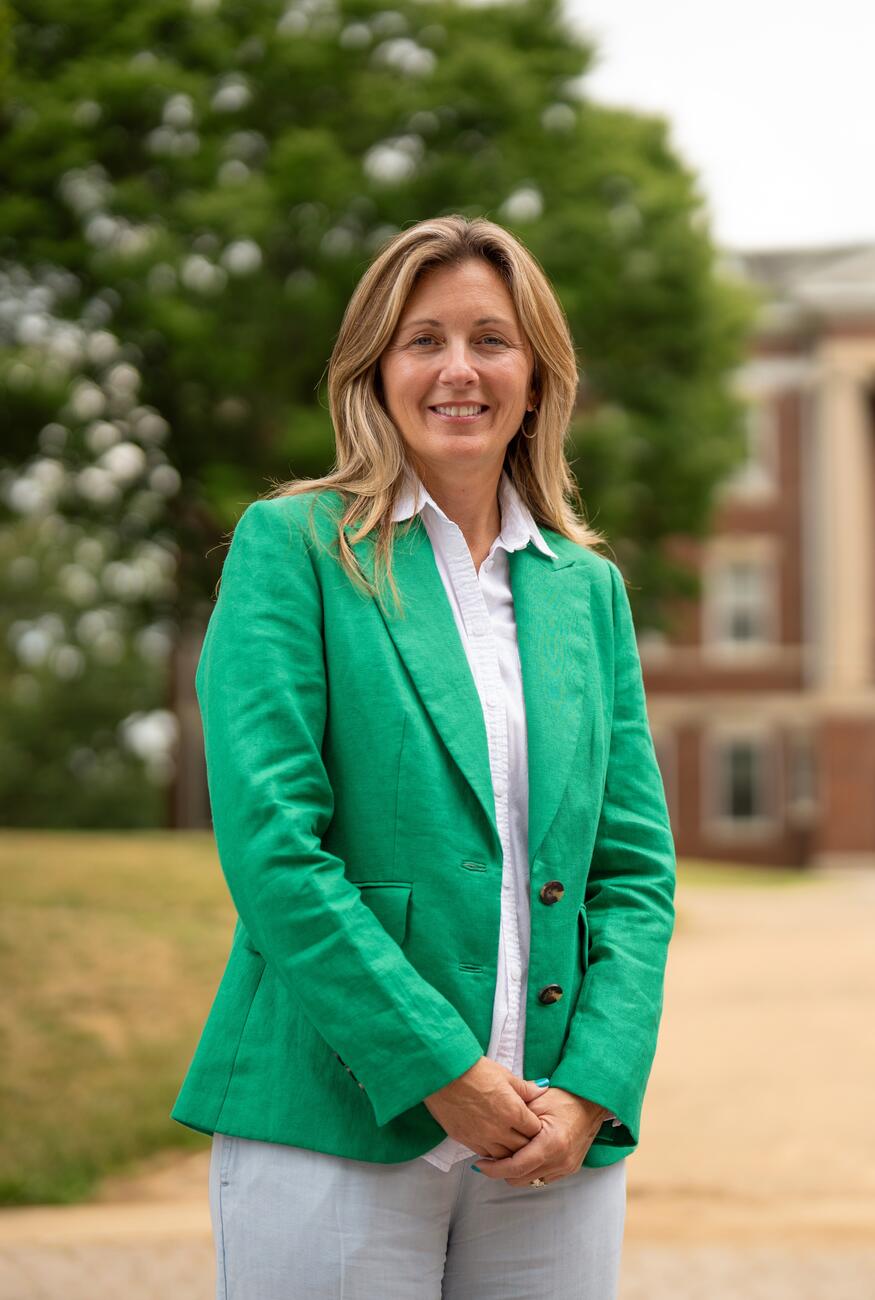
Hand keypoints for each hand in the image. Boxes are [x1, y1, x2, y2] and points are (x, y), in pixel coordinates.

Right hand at [423, 1057, 549, 1158]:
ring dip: (509, 1150)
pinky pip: (485, 1154)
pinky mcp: (466, 1140)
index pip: (535, 1130)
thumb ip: (525, 1087)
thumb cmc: (474, 1070)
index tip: (534, 1124)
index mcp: (514, 1111)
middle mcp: (500, 1129)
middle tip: (524, 1136)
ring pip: (504, 1156)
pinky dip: (491, 1152)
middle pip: (522, 1147)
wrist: (445, 1073)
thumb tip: (542, 1088)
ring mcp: (482, 1137)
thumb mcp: (504, 1074)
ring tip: (509, 1142)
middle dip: (526, 1142)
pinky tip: (493, 1144)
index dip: (537, 1128)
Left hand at [471, 1088, 608, 1186]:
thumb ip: (515, 1118)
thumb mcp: (536, 1102)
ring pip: (530, 1181)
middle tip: (489, 1158)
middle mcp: (561, 1161)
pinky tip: (522, 1156)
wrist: (590, 1102)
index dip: (494, 1168)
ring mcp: (567, 1168)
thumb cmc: (564, 1098)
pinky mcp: (569, 1169)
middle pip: (521, 1179)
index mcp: (551, 1144)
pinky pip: (542, 1178)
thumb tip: (490, 1129)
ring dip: (516, 1172)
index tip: (480, 1164)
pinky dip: (529, 1171)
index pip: (516, 1167)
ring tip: (505, 1155)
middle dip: (502, 1171)